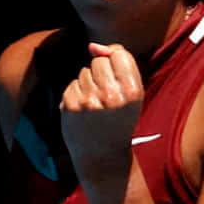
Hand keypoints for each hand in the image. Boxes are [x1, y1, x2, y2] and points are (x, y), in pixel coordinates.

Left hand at [60, 42, 143, 184]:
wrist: (103, 156)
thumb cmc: (119, 120)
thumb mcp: (130, 94)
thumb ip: (119, 64)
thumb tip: (92, 46)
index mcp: (132, 91)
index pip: (119, 54)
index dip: (115, 64)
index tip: (117, 81)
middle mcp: (112, 95)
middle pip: (99, 61)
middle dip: (100, 74)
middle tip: (105, 98)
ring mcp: (90, 101)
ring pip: (84, 72)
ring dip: (87, 84)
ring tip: (95, 106)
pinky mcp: (72, 106)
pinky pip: (72, 84)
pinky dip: (76, 94)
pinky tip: (83, 111)